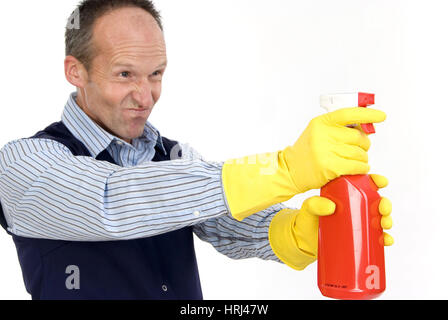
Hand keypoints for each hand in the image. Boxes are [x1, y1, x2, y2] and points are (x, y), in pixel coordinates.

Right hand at [222, 107, 385, 221]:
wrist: (290, 170)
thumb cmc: (308, 152)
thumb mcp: (317, 133)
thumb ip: (337, 128)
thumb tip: (366, 127)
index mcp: (321, 122)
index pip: (348, 114)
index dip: (367, 114)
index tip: (381, 116)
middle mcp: (323, 134)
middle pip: (358, 137)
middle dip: (364, 145)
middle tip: (360, 150)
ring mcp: (325, 151)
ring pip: (360, 153)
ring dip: (363, 159)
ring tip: (356, 161)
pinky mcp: (330, 167)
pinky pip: (357, 166)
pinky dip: (362, 168)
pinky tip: (359, 169)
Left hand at [269, 174, 392, 270]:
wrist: (304, 242)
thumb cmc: (307, 221)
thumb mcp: (308, 210)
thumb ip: (314, 204)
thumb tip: (330, 205)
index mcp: (345, 195)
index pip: (363, 184)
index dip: (376, 180)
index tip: (381, 182)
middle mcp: (355, 208)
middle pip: (376, 202)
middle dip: (385, 203)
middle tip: (382, 208)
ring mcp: (358, 223)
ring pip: (380, 218)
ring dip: (387, 220)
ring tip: (384, 224)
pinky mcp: (360, 238)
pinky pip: (377, 237)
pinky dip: (385, 238)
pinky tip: (386, 240)